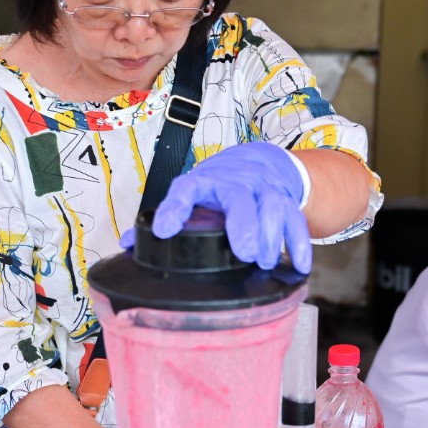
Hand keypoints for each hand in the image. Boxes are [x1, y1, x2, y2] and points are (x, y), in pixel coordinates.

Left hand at [152, 142, 312, 273]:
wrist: (261, 161)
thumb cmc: (220, 186)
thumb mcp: (193, 195)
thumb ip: (166, 219)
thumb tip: (129, 245)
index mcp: (203, 182)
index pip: (184, 191)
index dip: (173, 209)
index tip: (163, 230)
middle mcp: (235, 182)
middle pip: (239, 198)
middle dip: (243, 225)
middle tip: (244, 252)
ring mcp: (264, 190)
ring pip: (272, 207)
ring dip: (271, 237)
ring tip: (264, 262)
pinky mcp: (287, 201)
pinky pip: (296, 220)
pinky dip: (299, 243)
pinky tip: (297, 265)